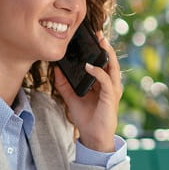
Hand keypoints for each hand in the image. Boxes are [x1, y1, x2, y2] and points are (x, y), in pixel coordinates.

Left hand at [54, 32, 121, 151]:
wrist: (93, 136)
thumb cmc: (86, 118)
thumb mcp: (71, 97)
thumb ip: (64, 84)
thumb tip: (55, 69)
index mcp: (103, 83)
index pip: (103, 62)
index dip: (99, 49)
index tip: (92, 37)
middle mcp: (110, 84)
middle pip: (110, 61)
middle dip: (105, 46)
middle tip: (98, 33)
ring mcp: (112, 90)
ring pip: (112, 67)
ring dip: (107, 54)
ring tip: (100, 42)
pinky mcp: (110, 97)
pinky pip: (106, 81)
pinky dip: (98, 72)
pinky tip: (89, 67)